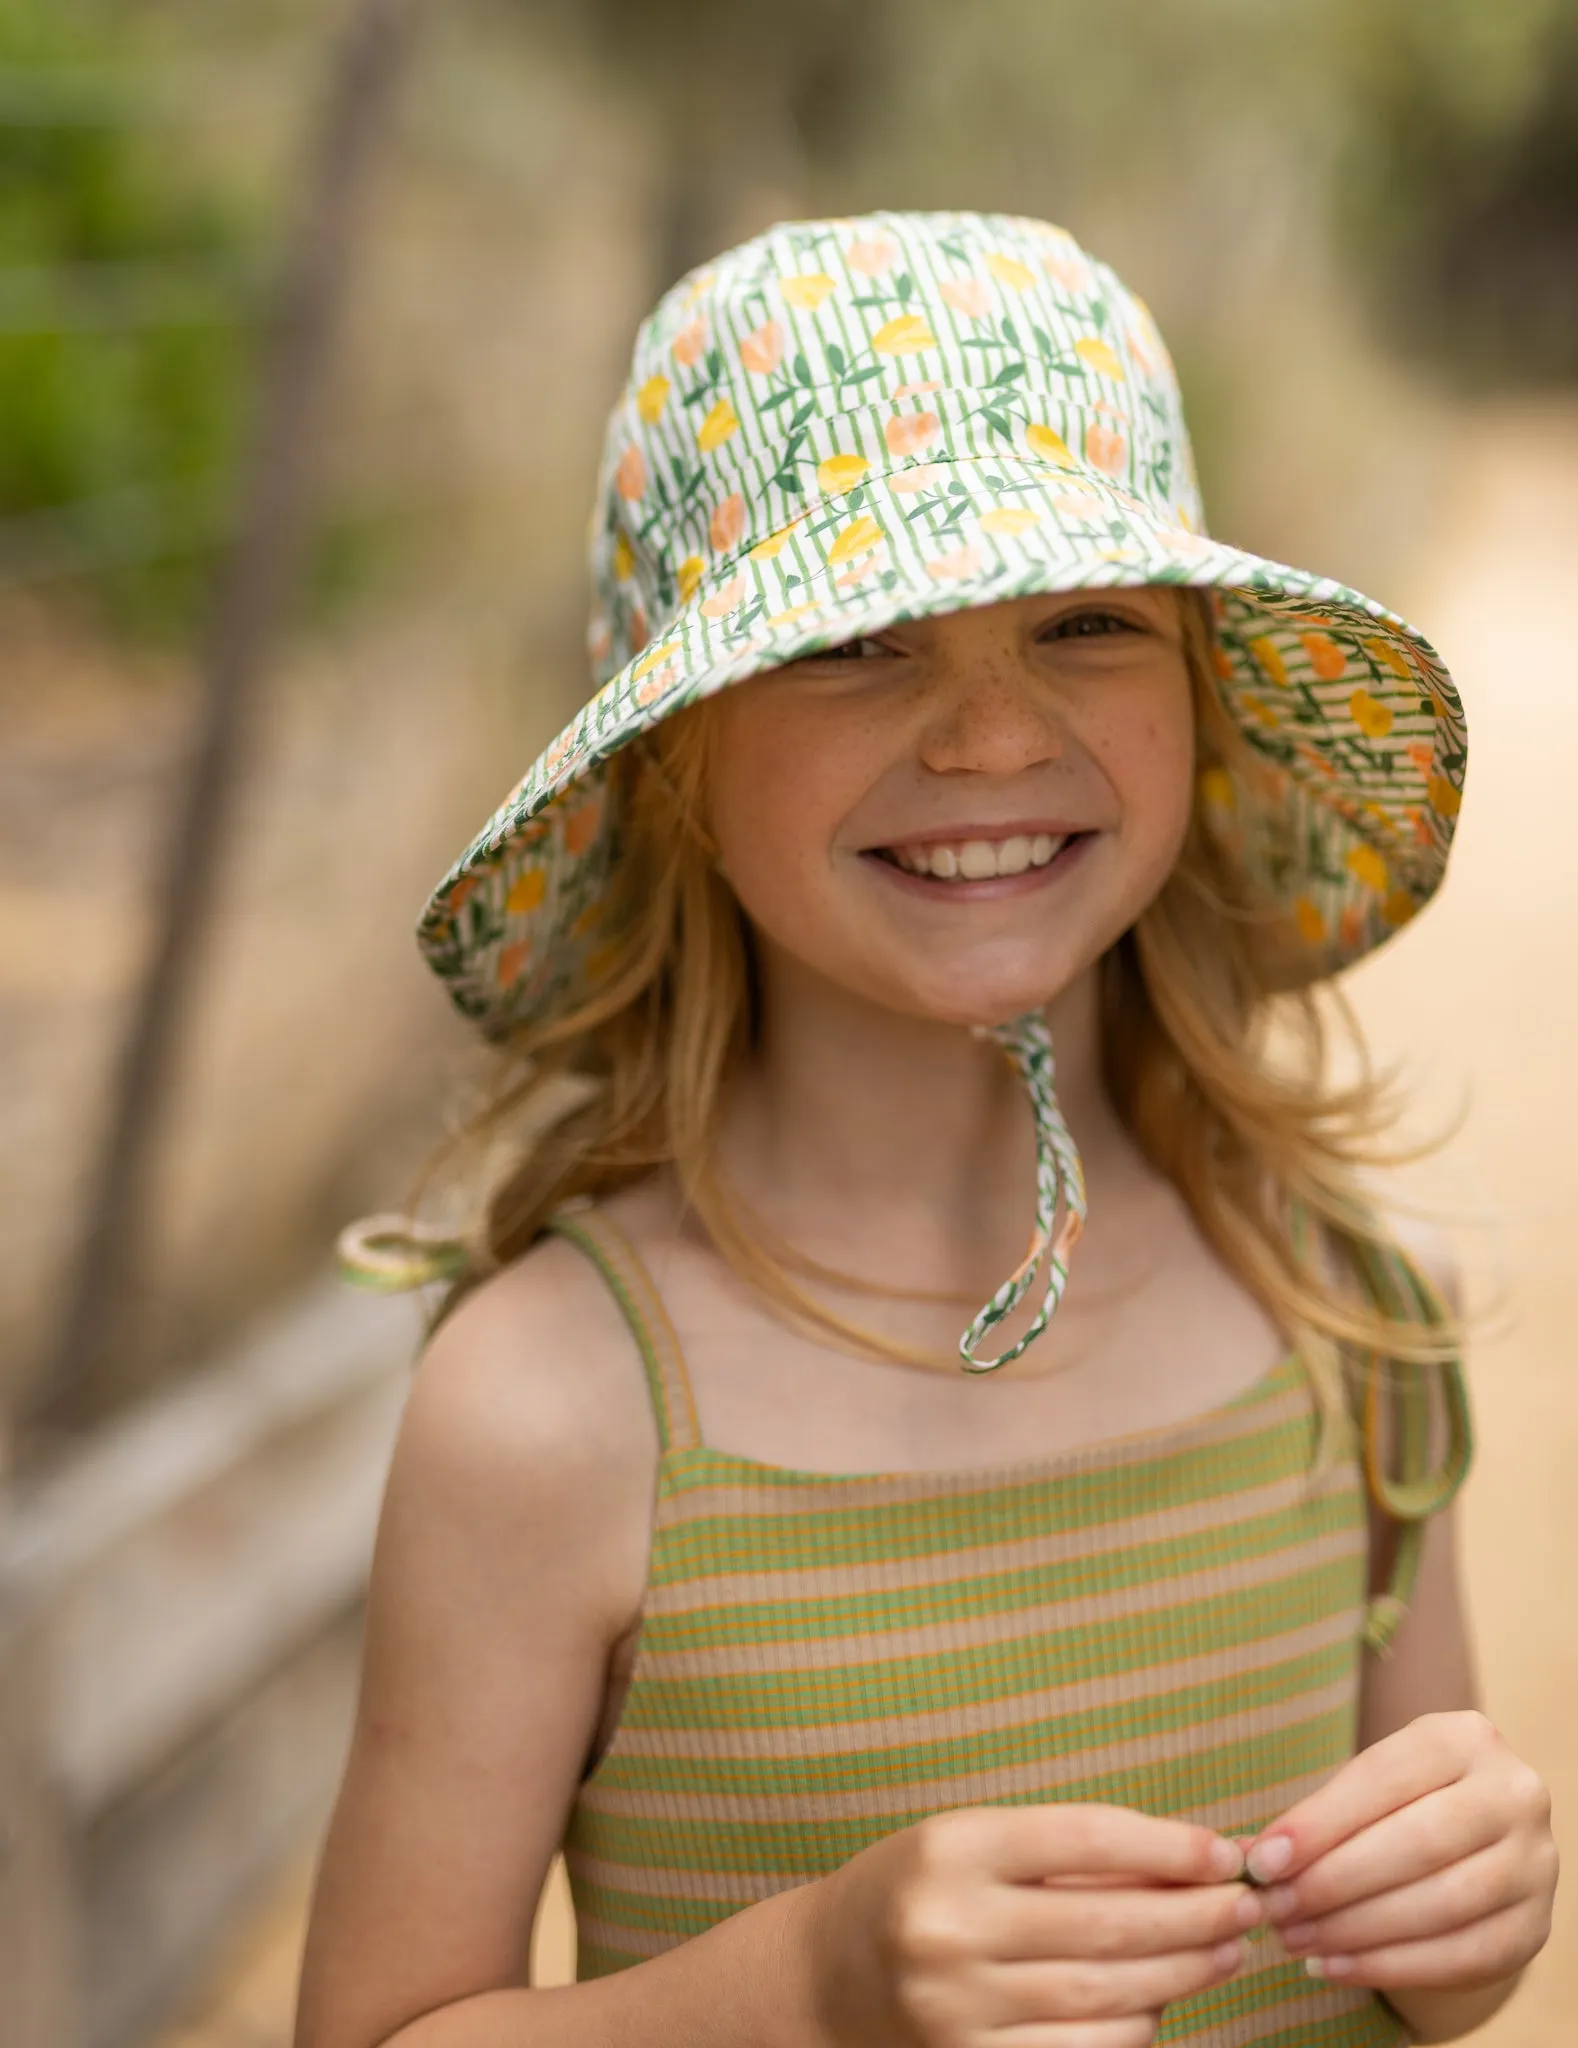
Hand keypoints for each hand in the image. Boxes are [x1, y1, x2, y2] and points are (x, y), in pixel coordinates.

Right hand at [804, 1802, 1259, 2046]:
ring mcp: (958, 2008)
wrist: (828, 1975)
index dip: (1169, 1846)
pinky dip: (1134, 2029)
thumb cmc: (922, 1890)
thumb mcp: (975, 1843)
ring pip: (1106, 1995)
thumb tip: (1190, 1863)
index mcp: (954, 1848)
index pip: (1088, 1838)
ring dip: (1181, 1975)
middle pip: (1109, 1923)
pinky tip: (1159, 2004)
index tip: (1225, 1852)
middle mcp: (951, 1927)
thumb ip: (1068, 1853)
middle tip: (1245, 1907)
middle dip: (1195, 1916)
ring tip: (1223, 1952)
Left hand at [1246, 1711, 1556, 1993]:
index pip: (1384, 1778)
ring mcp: (1534, 1864)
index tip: (1265, 1862)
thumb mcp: (1367, 1787)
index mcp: (1466, 1738)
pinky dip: (1390, 1967)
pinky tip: (1337, 1965)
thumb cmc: (1404, 1804)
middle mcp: (1514, 1795)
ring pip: (1441, 1904)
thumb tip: (1254, 1857)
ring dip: (1356, 1929)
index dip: (1320, 1823)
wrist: (1478, 1840)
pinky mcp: (1534, 1927)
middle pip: (1417, 1844)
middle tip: (1276, 1910)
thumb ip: (1317, 1819)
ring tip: (1296, 1939)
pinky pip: (1461, 1956)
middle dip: (1334, 1882)